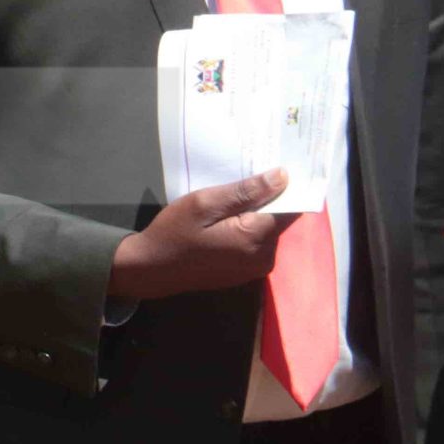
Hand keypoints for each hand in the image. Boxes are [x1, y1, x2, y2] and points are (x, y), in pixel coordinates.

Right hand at [107, 170, 301, 301]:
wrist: (152, 269)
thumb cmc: (174, 233)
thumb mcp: (204, 203)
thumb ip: (245, 191)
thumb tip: (283, 177)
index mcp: (256, 238)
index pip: (291, 207)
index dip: (284, 188)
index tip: (270, 170)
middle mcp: (265, 257)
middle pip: (280, 220)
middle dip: (266, 201)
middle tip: (237, 185)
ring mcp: (257, 268)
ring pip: (269, 231)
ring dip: (254, 216)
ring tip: (226, 205)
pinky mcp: (247, 273)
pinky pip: (258, 244)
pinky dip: (247, 231)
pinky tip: (223, 225)